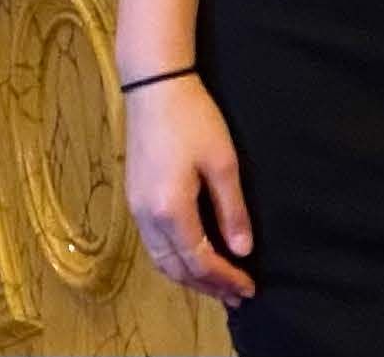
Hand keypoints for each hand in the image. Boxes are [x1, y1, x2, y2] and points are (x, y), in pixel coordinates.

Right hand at [122, 74, 257, 309]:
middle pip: (177, 269)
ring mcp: (137, 209)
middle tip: (235, 296)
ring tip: (216, 285)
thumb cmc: (193, 118)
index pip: (201, 261)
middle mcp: (148, 218)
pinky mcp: (134, 198)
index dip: (225, 278)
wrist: (155, 86)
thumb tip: (242, 249)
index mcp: (171, 211)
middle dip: (208, 286)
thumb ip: (231, 209)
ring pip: (162, 261)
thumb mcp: (222, 161)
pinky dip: (174, 261)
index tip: (248, 288)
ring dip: (189, 277)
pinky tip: (190, 258)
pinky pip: (153, 246)